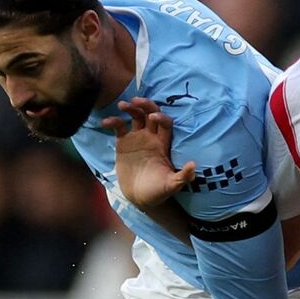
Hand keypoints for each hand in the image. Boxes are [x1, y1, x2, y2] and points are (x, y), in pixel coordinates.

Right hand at [104, 96, 195, 210]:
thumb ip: (182, 176)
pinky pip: (119, 127)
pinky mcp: (123, 143)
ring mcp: (137, 139)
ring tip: (122, 105)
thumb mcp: (171, 185)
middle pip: (151, 114)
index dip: (161, 117)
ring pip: (135, 116)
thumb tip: (193, 165)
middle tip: (136, 100)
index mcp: (164, 144)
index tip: (153, 118)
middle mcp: (151, 138)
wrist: (139, 198)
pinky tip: (106, 122)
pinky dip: (113, 121)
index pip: (165, 123)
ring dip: (130, 108)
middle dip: (146, 105)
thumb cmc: (158, 191)